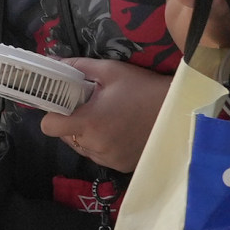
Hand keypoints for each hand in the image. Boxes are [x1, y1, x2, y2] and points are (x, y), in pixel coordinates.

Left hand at [35, 54, 171, 175]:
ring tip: (107, 117)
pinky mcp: (122, 167)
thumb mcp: (110, 71)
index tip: (62, 103)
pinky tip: (119, 130)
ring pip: (82, 148)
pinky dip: (103, 144)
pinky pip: (100, 155)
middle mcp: (96, 146)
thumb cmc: (143, 88)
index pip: (49, 126)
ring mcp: (109, 160)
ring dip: (87, 134)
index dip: (52, 113)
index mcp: (89, 123)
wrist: (180, 112)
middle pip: (65, 136)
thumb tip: (51, 62)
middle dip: (72, 121)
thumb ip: (76, 67)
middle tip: (89, 105)